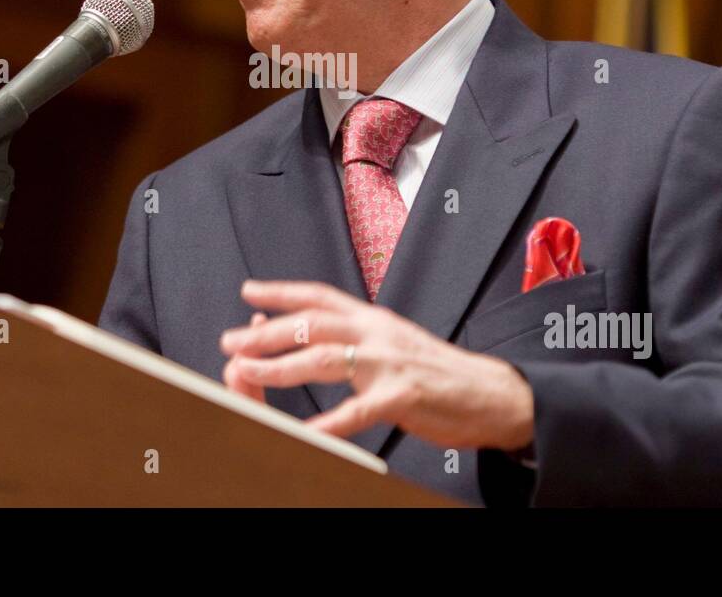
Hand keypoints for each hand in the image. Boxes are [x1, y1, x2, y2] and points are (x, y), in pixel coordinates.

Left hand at [219, 280, 533, 450]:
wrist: (490, 392)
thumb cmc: (438, 372)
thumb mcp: (396, 340)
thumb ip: (361, 336)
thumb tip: (323, 334)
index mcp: (374, 318)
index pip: (321, 295)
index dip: (283, 290)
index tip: (249, 290)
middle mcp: (378, 332)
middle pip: (312, 323)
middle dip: (267, 331)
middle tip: (231, 339)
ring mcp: (389, 363)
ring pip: (324, 357)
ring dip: (280, 366)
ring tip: (247, 371)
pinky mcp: (402, 396)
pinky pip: (355, 411)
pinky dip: (325, 423)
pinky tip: (302, 432)